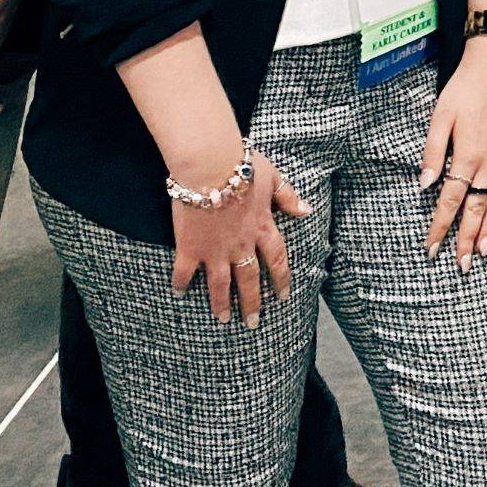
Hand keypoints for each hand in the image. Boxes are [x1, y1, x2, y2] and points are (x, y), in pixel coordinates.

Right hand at [167, 145, 309, 326]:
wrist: (209, 165)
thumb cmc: (241, 165)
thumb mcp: (273, 177)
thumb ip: (289, 197)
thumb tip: (307, 210)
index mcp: (262, 228)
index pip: (277, 260)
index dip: (281, 279)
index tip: (283, 296)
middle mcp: (241, 245)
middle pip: (249, 279)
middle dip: (252, 302)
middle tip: (252, 322)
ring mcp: (215, 249)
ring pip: (221, 284)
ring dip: (222, 303)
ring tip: (223, 319)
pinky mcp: (190, 247)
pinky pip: (185, 271)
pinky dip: (181, 284)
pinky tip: (179, 294)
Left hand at [422, 40, 486, 270]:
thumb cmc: (464, 91)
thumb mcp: (440, 118)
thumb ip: (432, 153)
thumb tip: (424, 185)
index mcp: (467, 159)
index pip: (450, 203)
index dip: (440, 228)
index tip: (431, 249)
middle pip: (476, 211)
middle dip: (467, 240)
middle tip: (462, 266)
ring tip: (483, 252)